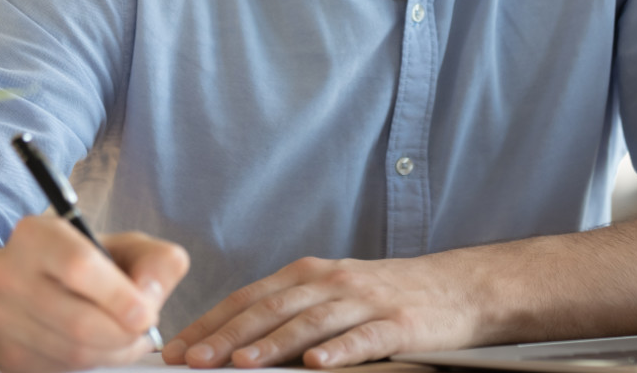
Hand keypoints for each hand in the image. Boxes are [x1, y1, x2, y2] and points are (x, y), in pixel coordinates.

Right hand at [0, 215, 188, 372]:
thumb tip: (152, 296)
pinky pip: (63, 369)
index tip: (147, 312)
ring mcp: (0, 319)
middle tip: (144, 325)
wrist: (19, 288)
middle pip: (78, 322)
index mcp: (37, 236)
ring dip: (115, 350)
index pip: (79, 267)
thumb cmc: (84, 263)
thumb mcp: (125, 245)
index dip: (119, 296)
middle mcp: (7, 275)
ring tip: (129, 334)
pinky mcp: (6, 356)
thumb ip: (156, 261)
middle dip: (125, 332)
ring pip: (74, 353)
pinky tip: (105, 345)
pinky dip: (97, 362)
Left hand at [162, 254, 483, 368]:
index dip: (212, 322)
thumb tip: (235, 340)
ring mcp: (367, 301)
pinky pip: (364, 338)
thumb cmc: (390, 294)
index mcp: (313, 273)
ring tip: (241, 364)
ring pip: (311, 322)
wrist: (459, 287)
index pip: (252, 297)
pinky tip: (317, 365)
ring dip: (273, 344)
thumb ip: (293, 308)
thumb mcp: (337, 291)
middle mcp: (334, 282)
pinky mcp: (399, 323)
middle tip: (191, 360)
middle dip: (227, 335)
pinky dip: (339, 350)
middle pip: (273, 308)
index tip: (177, 349)